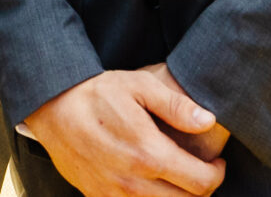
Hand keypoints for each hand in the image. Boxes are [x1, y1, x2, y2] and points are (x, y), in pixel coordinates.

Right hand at [23, 67, 227, 196]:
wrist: (53, 109)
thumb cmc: (99, 94)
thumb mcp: (139, 85)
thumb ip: (176, 106)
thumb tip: (208, 120)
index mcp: (149, 154)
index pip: (201, 182)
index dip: (217, 174)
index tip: (217, 163)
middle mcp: (133, 183)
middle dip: (202, 190)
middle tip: (201, 171)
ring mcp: (115, 196)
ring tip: (179, 178)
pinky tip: (153, 184)